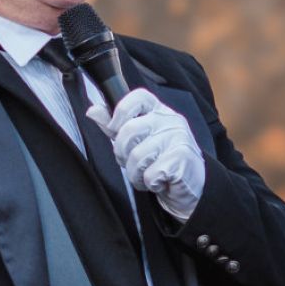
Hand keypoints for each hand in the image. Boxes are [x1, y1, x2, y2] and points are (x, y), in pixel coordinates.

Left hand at [87, 88, 205, 220]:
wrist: (191, 188)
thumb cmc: (162, 161)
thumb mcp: (137, 141)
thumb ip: (116, 126)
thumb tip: (93, 110)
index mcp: (159, 111)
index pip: (137, 97)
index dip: (120, 113)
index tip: (115, 130)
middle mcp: (170, 120)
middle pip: (129, 131)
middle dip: (122, 154)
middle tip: (131, 163)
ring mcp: (178, 138)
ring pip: (137, 156)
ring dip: (136, 174)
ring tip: (146, 175)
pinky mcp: (182, 158)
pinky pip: (150, 173)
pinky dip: (150, 184)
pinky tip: (159, 182)